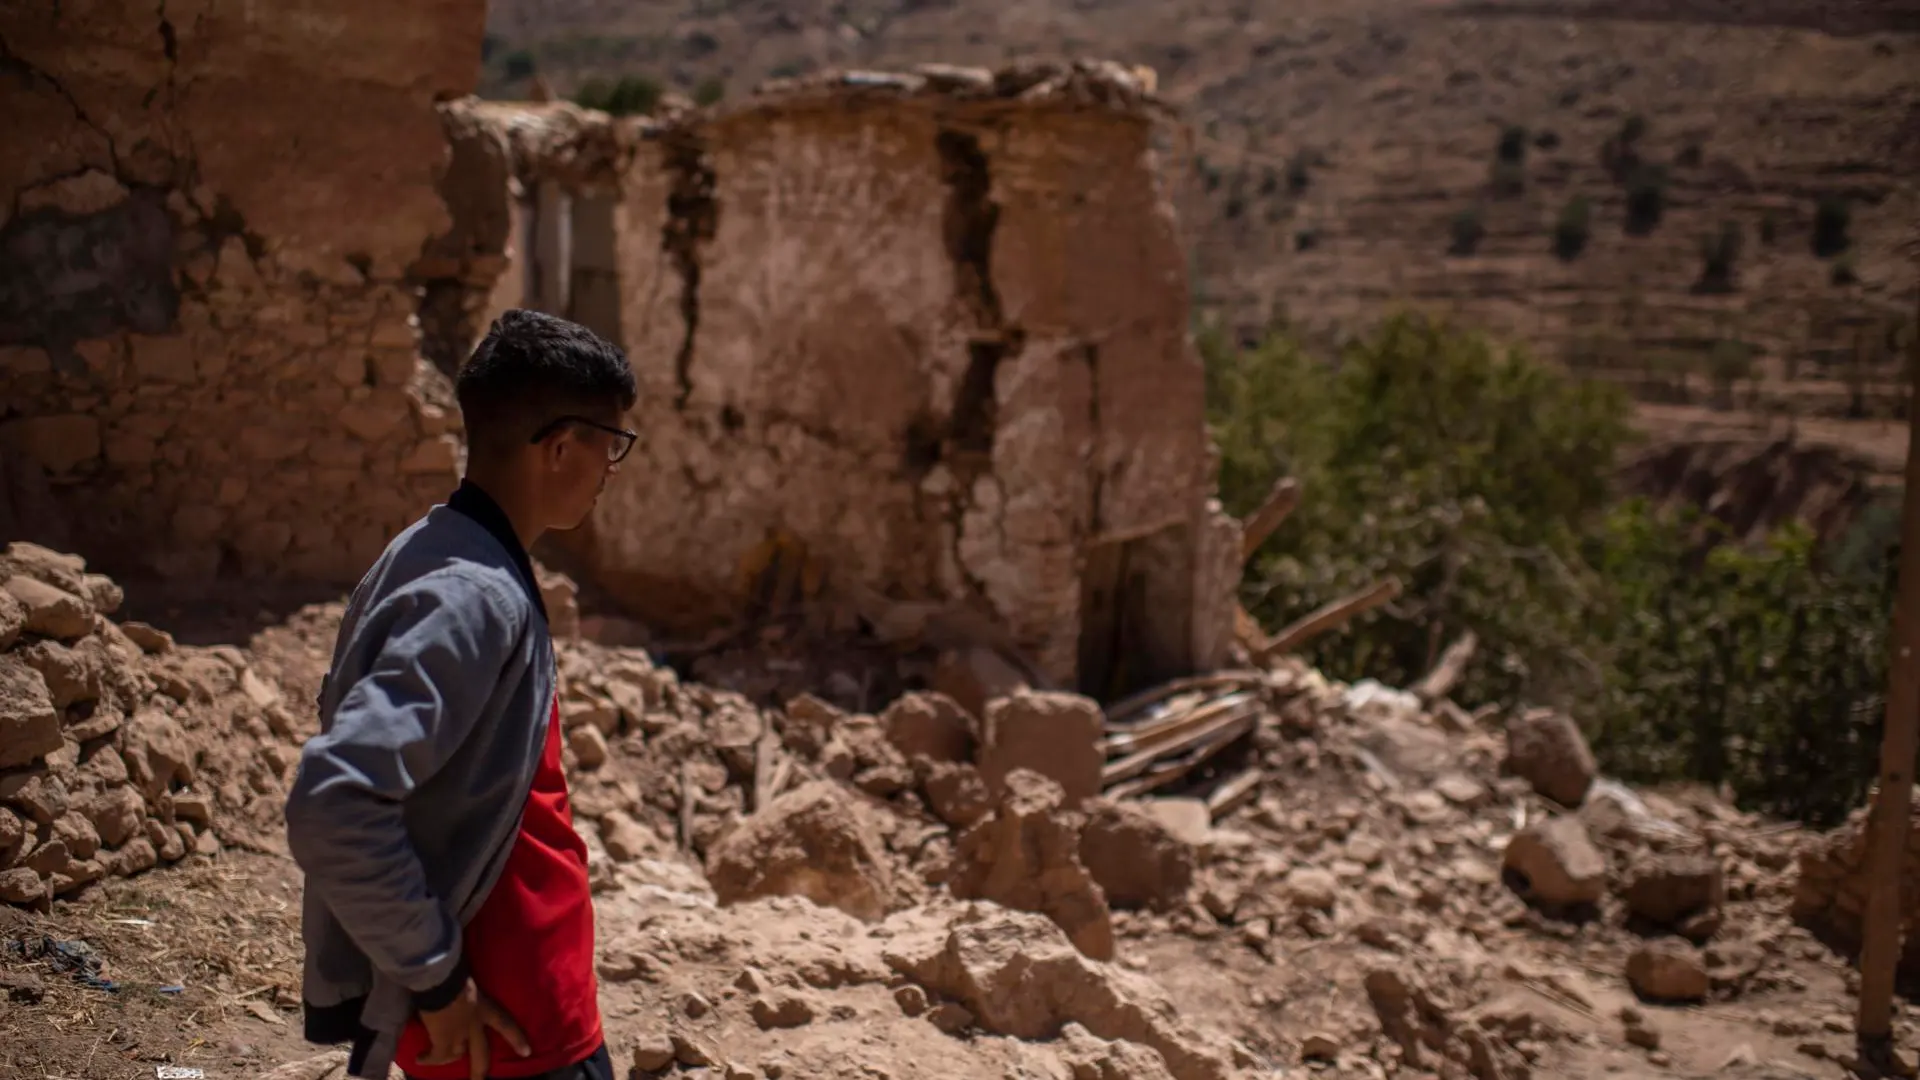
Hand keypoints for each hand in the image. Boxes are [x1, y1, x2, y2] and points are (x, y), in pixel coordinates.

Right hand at [416, 978, 530, 1079]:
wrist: (441, 979)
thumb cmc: (455, 972)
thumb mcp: (469, 984)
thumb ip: (467, 993)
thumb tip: (459, 993)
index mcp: (485, 1007)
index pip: (506, 1024)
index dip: (516, 1039)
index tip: (527, 1052)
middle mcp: (475, 1024)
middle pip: (481, 1053)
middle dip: (480, 1071)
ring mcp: (459, 1035)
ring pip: (456, 1056)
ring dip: (446, 1060)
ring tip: (439, 1061)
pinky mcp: (443, 1040)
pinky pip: (437, 1056)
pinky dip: (428, 1059)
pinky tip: (420, 1058)